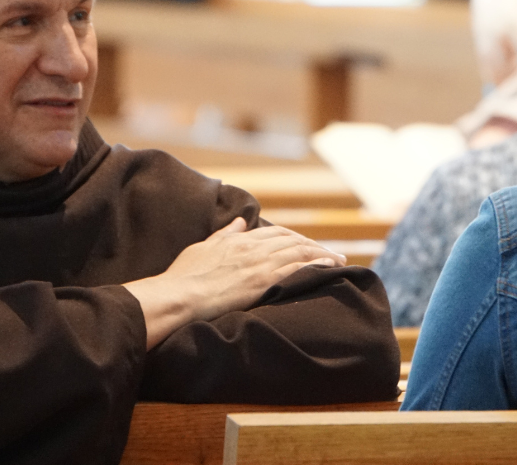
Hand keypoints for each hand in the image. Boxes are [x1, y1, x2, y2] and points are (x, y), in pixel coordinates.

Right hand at [123, 217, 345, 348]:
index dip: (294, 238)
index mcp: (238, 240)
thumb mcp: (203, 247)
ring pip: (299, 252)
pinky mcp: (262, 281)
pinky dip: (317, 265)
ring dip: (322, 254)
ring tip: (339, 261)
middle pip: (292, 240)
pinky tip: (331, 268)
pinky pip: (297, 268)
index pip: (275, 233)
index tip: (307, 244)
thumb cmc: (184, 276)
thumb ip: (224, 234)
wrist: (178, 295)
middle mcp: (252, 248)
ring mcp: (258, 264)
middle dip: (314, 245)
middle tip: (330, 254)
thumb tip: (239, 222)